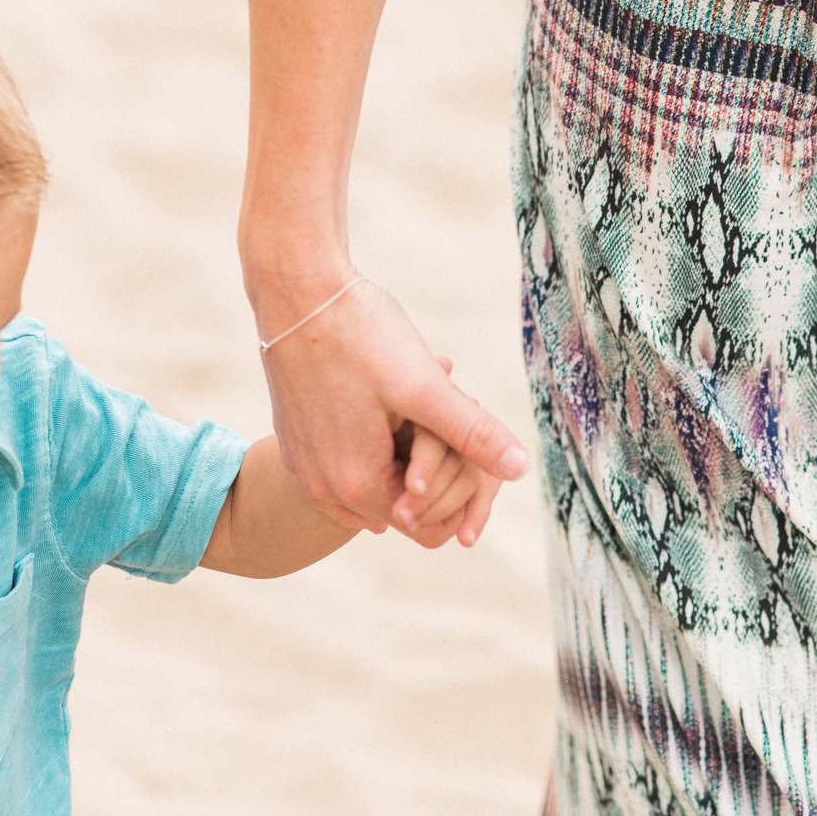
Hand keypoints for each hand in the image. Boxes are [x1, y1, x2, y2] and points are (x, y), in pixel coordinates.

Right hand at [255, 276, 527, 542]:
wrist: (294, 289)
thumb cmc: (358, 333)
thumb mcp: (423, 387)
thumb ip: (472, 434)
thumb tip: (522, 469)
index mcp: (358, 486)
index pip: (428, 526)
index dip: (459, 489)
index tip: (463, 430)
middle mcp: (325, 491)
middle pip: (403, 510)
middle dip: (433, 472)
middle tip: (442, 406)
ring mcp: (305, 469)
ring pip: (377, 487)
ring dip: (405, 458)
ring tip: (414, 401)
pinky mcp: (297, 445)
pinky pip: (348, 468)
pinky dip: (376, 448)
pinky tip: (387, 403)